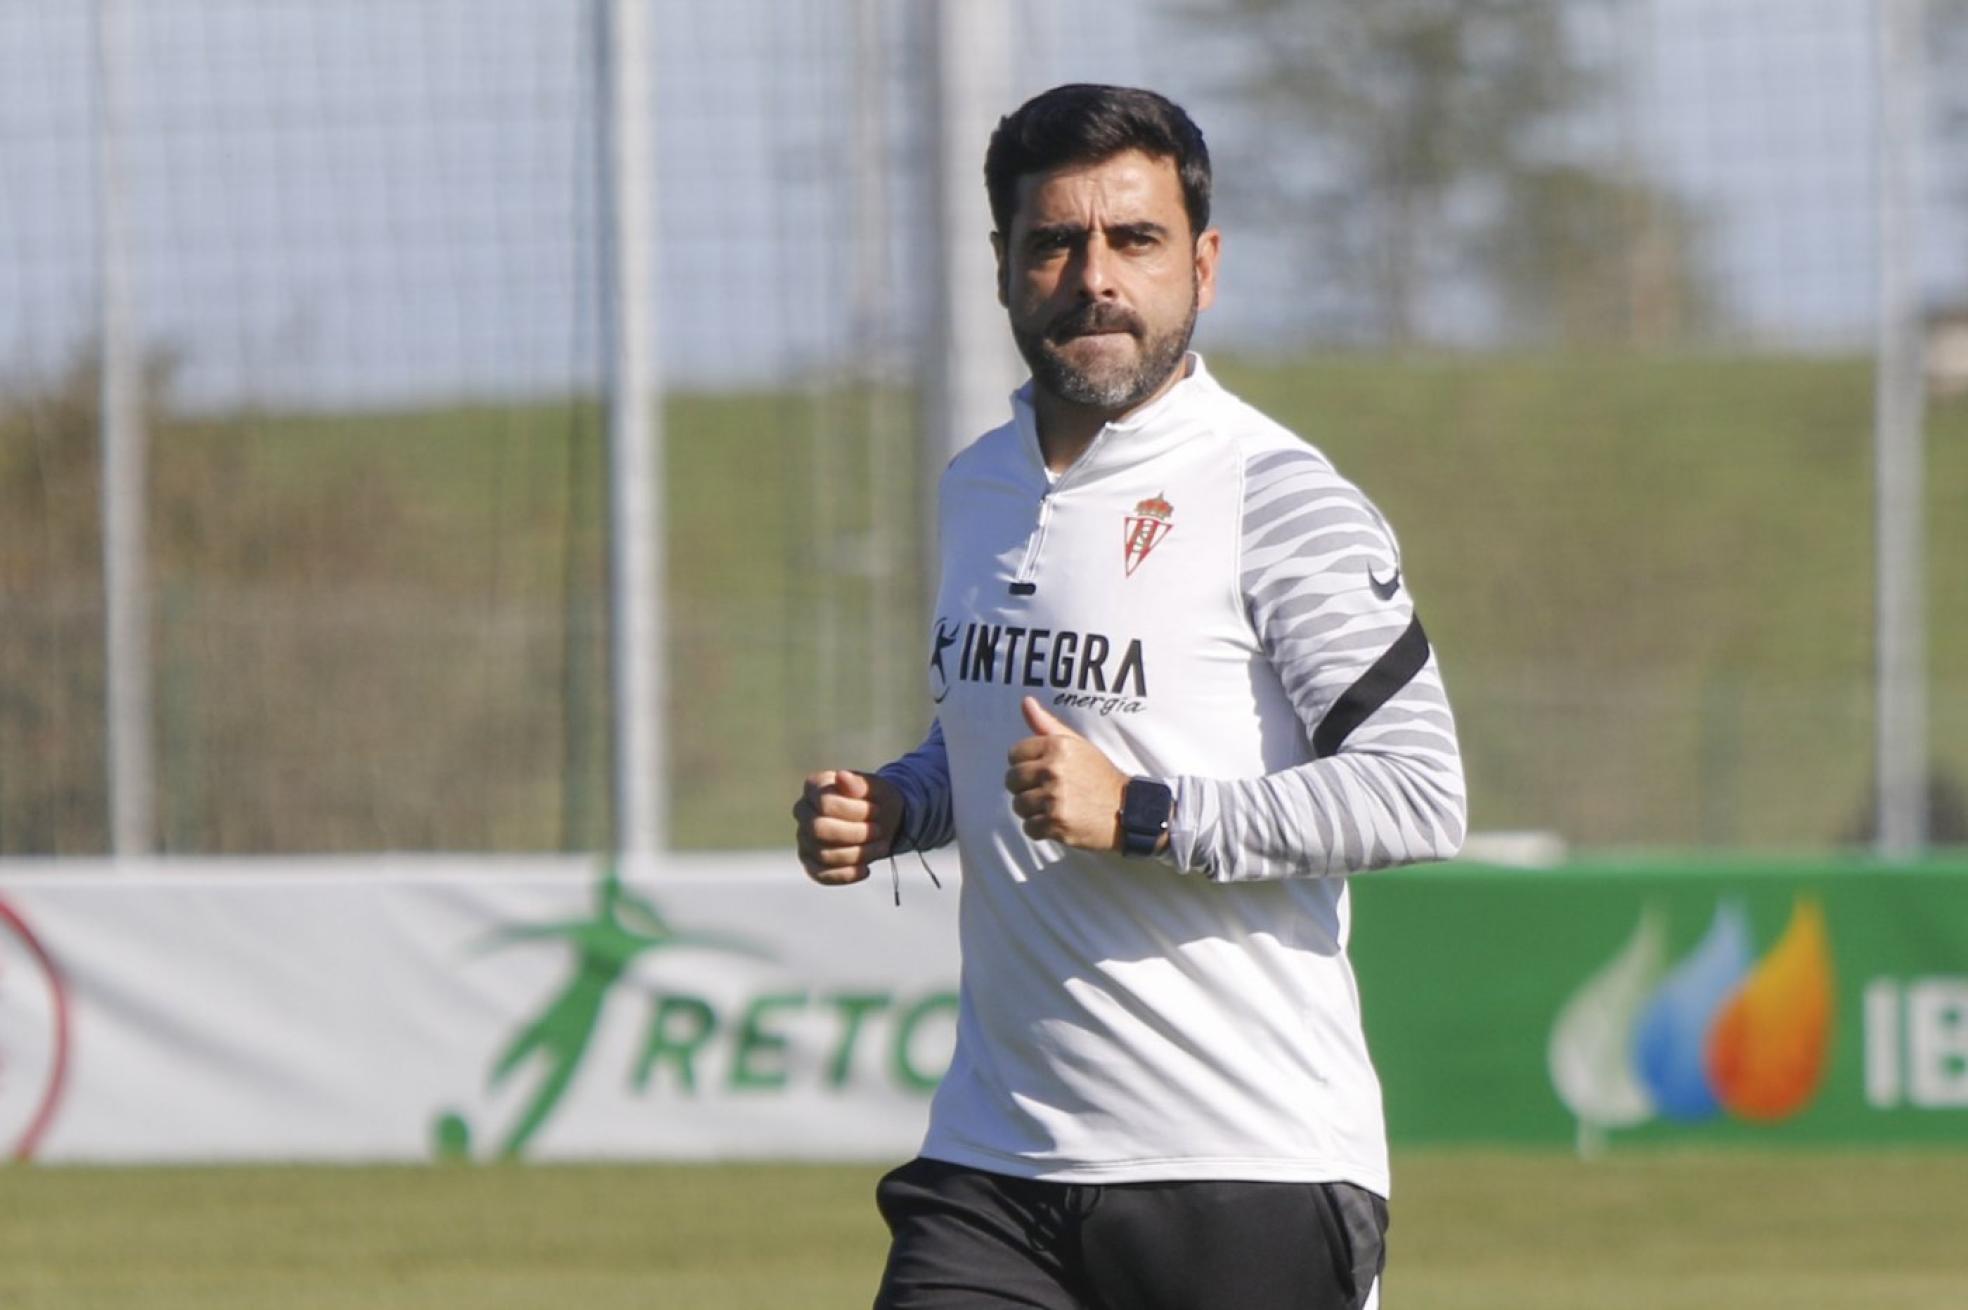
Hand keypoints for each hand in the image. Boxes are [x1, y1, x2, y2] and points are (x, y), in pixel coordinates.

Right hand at [792, 769, 901, 885]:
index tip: (877, 810)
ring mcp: (804, 839)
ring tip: (881, 847)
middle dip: (856, 834)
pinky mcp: (811, 863)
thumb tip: (841, 776)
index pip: (825, 803)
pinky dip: (847, 875)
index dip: (856, 810)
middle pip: (819, 830)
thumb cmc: (876, 800)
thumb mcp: (876, 788)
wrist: (882, 822)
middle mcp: (802, 813)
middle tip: (879, 831)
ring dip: (858, 854)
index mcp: (813, 788)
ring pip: (823, 854)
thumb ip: (860, 783)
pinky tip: (866, 869)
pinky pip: (821, 876)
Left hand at [1004, 696, 1126, 850]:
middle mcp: (1053, 770)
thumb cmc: (1098, 775)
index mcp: (1057, 746)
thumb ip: (1047, 724)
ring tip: (1054, 807)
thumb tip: (1025, 702)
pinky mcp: (1056, 823)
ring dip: (1032, 811)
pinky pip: (1029, 828)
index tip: (1042, 772)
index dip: (1025, 765)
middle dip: (1025, 788)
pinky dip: (1041, 830)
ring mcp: (1054, 798)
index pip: (1014, 754)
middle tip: (1048, 792)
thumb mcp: (1077, 745)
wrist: (1128, 810)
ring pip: (1018, 805)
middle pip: (1012, 780)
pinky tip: (1058, 822)